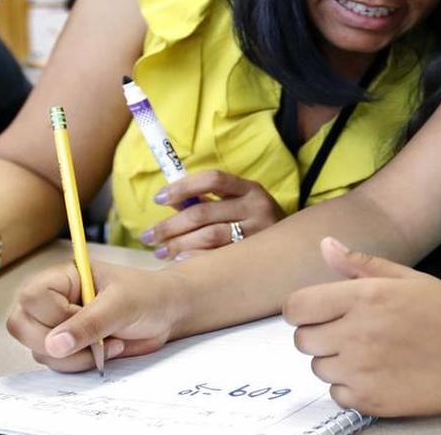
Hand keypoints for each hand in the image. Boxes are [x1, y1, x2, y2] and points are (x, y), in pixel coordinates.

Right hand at [6, 261, 185, 371]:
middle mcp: (54, 299)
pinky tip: (106, 351)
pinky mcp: (67, 345)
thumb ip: (89, 323)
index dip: (54, 314)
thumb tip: (53, 345)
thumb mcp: (122, 305)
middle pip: (21, 325)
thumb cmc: (148, 296)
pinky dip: (79, 364)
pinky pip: (55, 363)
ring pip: (39, 350)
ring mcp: (58, 324)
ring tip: (109, 343)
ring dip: (74, 356)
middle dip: (57, 341)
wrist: (167, 314)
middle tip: (94, 339)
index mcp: (63, 277)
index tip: (86, 316)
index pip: (31, 297)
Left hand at [140, 170, 286, 259]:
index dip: (183, 186)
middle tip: (148, 236)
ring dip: (179, 244)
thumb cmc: (253, 222)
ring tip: (160, 251)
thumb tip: (169, 202)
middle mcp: (256, 207)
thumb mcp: (237, 204)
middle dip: (170, 225)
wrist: (293, 247)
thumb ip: (207, 201)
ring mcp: (258, 232)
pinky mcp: (256, 255)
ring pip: (210, 236)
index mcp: (249, 188)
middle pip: (204, 212)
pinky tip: (180, 260)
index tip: (159, 198)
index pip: (213, 179)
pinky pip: (219, 256)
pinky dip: (196, 257)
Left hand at [284, 238, 440, 416]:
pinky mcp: (372, 401)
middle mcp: (358, 333)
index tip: (318, 311)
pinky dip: (350, 386)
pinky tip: (378, 372)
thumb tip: (325, 245)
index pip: (296, 307)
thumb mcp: (407, 278)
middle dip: (319, 334)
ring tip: (370, 352)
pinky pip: (337, 393)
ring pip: (319, 368)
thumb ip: (360, 264)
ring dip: (335, 361)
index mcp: (365, 296)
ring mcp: (364, 371)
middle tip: (350, 331)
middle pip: (302, 340)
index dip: (302, 309)